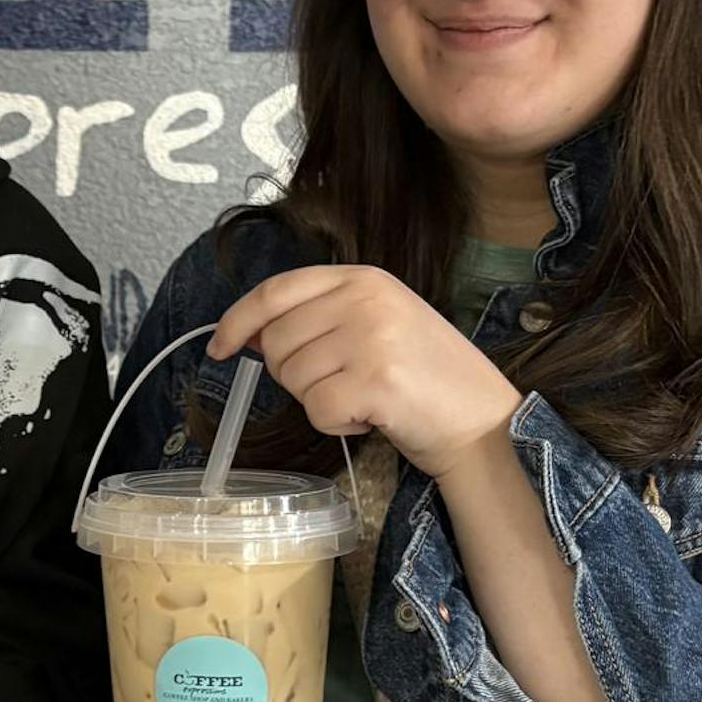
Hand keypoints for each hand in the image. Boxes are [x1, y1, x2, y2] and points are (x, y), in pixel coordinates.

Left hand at [210, 265, 518, 478]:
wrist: (483, 419)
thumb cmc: (426, 378)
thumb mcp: (377, 324)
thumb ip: (321, 318)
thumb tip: (252, 335)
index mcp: (363, 277)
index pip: (276, 290)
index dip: (238, 319)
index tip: (218, 346)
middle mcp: (366, 299)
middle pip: (277, 341)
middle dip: (294, 375)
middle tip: (341, 384)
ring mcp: (371, 337)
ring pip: (293, 379)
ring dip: (320, 400)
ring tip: (365, 397)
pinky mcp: (375, 380)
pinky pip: (316, 409)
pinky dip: (336, 423)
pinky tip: (372, 416)